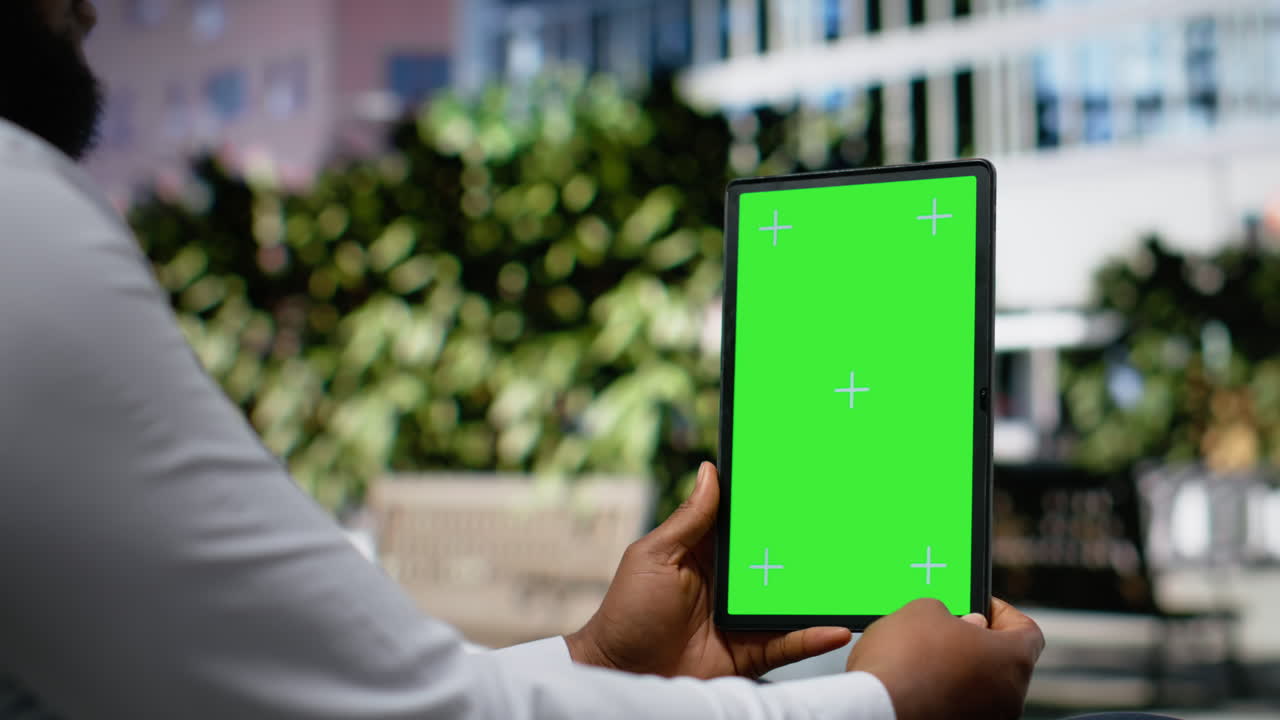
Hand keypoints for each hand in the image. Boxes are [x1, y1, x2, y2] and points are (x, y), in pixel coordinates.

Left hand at [566, 462, 851, 678]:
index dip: (769, 504)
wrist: (621, 673)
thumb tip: (710, 470)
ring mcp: (742, 618)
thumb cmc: (627, 612)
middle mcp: (730, 584)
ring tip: (850, 577)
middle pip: (776, 559)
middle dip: (807, 545)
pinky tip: (836, 627)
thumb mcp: (655, 556)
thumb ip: (688, 519)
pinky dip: (812, 637)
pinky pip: (787, 643)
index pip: (745, 524)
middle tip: (844, 525)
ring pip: (789, 601)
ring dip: (818, 592)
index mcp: (706, 553)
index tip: (802, 480)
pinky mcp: (750, 652)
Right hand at [847, 597, 1044, 719]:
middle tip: (946, 629)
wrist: (876, 708)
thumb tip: (953, 623)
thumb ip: (950, 611)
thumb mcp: (922, 609)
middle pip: (1002, 660)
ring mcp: (987, 719)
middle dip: (975, 642)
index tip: (979, 606)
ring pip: (981, 686)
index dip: (1002, 613)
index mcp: (1012, 659)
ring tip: (921, 656)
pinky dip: (943, 693)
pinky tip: (914, 681)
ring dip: (958, 669)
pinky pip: (961, 705)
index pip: (1027, 631)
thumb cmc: (904, 660)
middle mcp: (1010, 696)